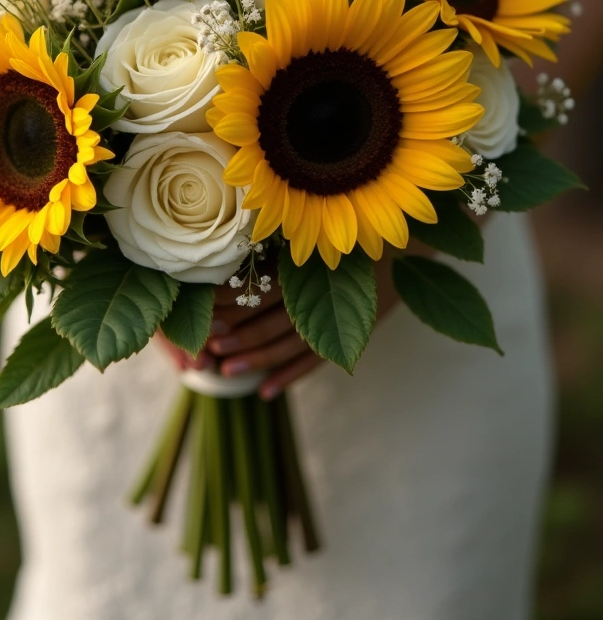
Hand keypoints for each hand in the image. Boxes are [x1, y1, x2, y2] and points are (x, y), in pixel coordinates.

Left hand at [155, 250, 401, 397]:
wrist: (413, 241)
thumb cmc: (359, 228)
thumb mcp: (324, 227)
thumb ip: (286, 240)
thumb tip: (234, 247)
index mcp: (317, 260)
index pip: (269, 283)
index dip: (237, 297)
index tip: (205, 307)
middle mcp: (329, 289)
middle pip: (277, 316)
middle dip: (240, 332)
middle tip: (208, 344)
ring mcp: (345, 315)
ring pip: (294, 342)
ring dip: (259, 359)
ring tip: (227, 369)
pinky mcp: (355, 333)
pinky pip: (318, 360)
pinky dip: (290, 376)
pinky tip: (265, 392)